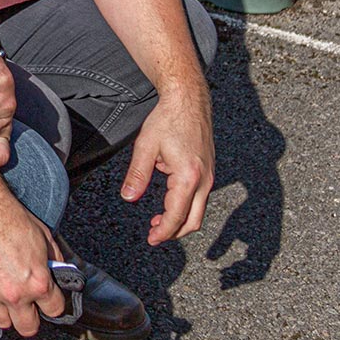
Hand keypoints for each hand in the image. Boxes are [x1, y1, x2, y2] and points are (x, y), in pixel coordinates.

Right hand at [0, 190, 65, 337]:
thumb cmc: (8, 215)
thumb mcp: (44, 236)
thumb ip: (54, 261)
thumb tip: (59, 274)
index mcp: (37, 282)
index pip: (54, 310)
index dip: (54, 302)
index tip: (50, 297)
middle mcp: (14, 293)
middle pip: (28, 328)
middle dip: (33, 316)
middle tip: (31, 303)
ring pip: (4, 322)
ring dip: (9, 312)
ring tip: (10, 295)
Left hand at [120, 83, 214, 243]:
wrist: (188, 100)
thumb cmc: (167, 119)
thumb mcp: (145, 146)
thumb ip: (137, 175)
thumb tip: (128, 198)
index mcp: (188, 177)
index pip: (176, 216)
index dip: (163, 232)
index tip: (151, 239)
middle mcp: (204, 180)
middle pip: (193, 221)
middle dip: (174, 233)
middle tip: (154, 235)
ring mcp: (210, 176)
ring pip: (198, 211)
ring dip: (180, 220)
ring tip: (158, 220)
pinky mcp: (210, 171)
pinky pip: (200, 198)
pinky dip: (186, 206)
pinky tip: (168, 201)